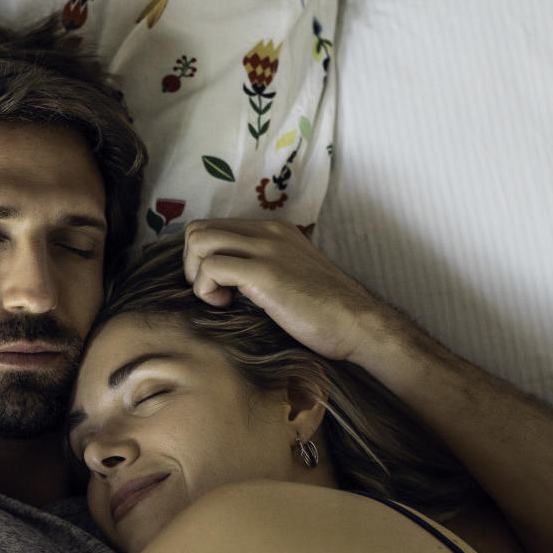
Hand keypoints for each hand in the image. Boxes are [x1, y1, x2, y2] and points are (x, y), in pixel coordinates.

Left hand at [182, 219, 393, 362]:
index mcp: (274, 232)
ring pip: (199, 241)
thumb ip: (264, 271)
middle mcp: (268, 232)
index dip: (205, 259)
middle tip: (212, 294)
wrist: (359, 325)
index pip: (216, 228)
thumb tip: (229, 285)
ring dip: (197, 276)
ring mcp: (266, 249)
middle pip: (200, 229)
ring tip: (219, 300)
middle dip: (193, 265)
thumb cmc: (328, 314)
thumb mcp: (293, 279)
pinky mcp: (264, 272)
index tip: (219, 288)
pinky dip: (207, 290)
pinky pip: (211, 267)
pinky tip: (227, 307)